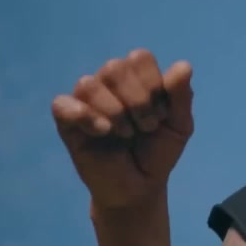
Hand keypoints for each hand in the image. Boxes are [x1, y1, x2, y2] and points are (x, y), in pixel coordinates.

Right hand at [51, 49, 194, 209]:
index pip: (138, 57)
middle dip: (137, 100)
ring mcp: (86, 102)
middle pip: (113, 67)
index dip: (152, 84)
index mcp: (136, 78)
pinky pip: (61, 104)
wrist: (140, 187)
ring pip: (88, 84)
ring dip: (114, 111)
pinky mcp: (67, 123)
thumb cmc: (158, 153)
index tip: (161, 114)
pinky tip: (103, 132)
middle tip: (146, 127)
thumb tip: (184, 66)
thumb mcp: (179, 126)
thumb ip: (181, 96)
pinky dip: (84, 116)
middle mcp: (108, 84)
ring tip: (126, 134)